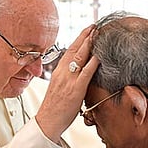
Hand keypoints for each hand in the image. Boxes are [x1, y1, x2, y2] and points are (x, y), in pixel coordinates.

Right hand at [35, 25, 98, 142]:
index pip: (69, 51)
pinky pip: (86, 72)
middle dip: (85, 36)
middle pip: (74, 49)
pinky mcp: (75, 89)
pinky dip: (93, 62)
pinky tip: (100, 55)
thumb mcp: (59, 88)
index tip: (87, 31)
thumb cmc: (54, 109)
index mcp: (58, 72)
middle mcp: (62, 72)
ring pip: (80, 57)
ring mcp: (68, 80)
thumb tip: (78, 74)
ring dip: (90, 43)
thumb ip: (68, 79)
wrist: (47, 122)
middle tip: (95, 26)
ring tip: (98, 33)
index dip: (79, 39)